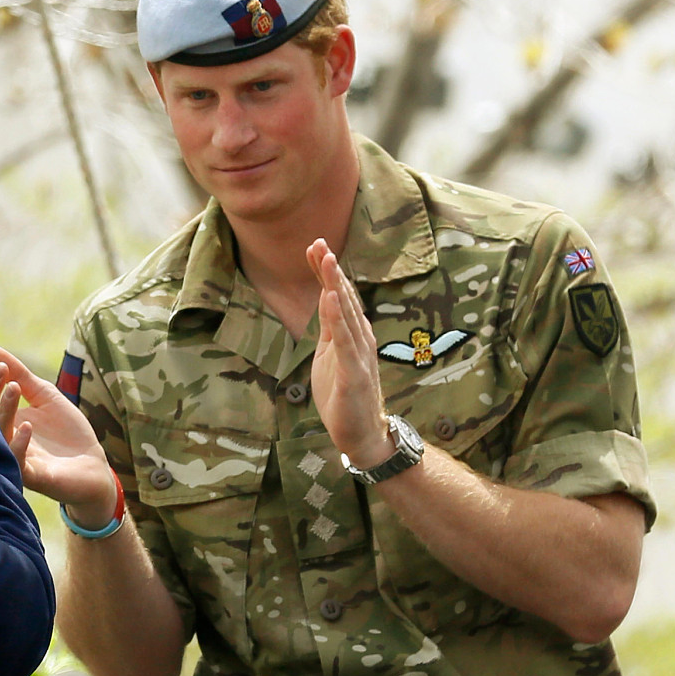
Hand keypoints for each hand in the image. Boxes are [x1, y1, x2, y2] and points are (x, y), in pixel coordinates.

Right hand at [0, 347, 116, 524]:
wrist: (92, 465)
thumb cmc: (67, 432)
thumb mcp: (44, 396)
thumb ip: (21, 374)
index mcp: (3, 420)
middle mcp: (3, 439)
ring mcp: (14, 458)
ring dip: (4, 410)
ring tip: (13, 387)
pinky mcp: (30, 476)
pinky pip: (17, 461)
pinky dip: (19, 444)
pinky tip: (26, 426)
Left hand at [307, 240, 392, 469]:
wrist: (360, 433)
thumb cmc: (343, 394)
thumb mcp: (330, 353)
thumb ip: (329, 326)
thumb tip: (324, 298)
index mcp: (350, 333)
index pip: (336, 296)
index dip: (325, 272)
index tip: (314, 246)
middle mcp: (359, 337)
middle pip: (343, 297)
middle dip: (330, 270)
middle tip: (318, 242)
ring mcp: (358, 353)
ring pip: (346, 313)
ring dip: (336, 285)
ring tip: (327, 260)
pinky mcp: (355, 371)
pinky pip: (345, 340)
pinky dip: (337, 317)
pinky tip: (330, 298)